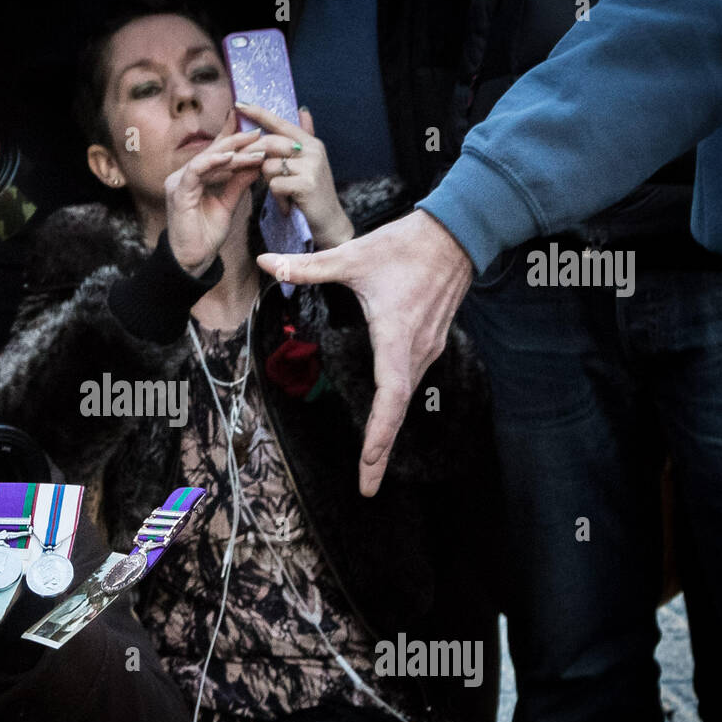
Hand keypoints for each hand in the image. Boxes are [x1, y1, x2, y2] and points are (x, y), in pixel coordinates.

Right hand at [165, 111, 266, 274]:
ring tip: (252, 147)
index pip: (217, 154)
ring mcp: (179, 182)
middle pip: (212, 151)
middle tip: (259, 134)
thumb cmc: (207, 235)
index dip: (237, 144)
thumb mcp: (228, 204)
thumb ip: (238, 183)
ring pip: (206, 158)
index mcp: (194, 176)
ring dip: (231, 152)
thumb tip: (256, 165)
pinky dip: (212, 162)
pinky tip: (230, 157)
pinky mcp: (178, 193)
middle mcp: (184, 175)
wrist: (193, 260)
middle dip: (237, 142)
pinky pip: (195, 171)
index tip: (261, 138)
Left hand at [235, 102, 354, 248]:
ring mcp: (311, 166)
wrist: (329, 223)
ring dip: (268, 184)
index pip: (280, 122)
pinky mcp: (306, 184)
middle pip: (269, 143)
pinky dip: (276, 198)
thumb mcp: (309, 163)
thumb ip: (302, 139)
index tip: (239, 103)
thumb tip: (303, 110)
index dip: (259, 112)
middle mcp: (313, 150)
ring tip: (282, 195)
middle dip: (252, 157)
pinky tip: (287, 206)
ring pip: (268, 166)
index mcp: (311, 142)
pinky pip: (274, 185)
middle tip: (244, 169)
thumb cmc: (313, 194)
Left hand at [256, 210, 473, 495]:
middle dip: (381, 452)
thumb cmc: (406, 246)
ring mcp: (426, 350)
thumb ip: (306, 266)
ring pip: (404, 400)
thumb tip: (264, 265)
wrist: (457, 232)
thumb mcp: (352, 255)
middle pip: (398, 412)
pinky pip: (408, 385)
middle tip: (366, 489)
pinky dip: (395, 409)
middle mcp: (416, 352)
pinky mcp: (428, 344)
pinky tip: (385, 422)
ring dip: (388, 433)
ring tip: (372, 465)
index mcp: (397, 339)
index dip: (380, 433)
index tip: (368, 462)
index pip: (390, 398)